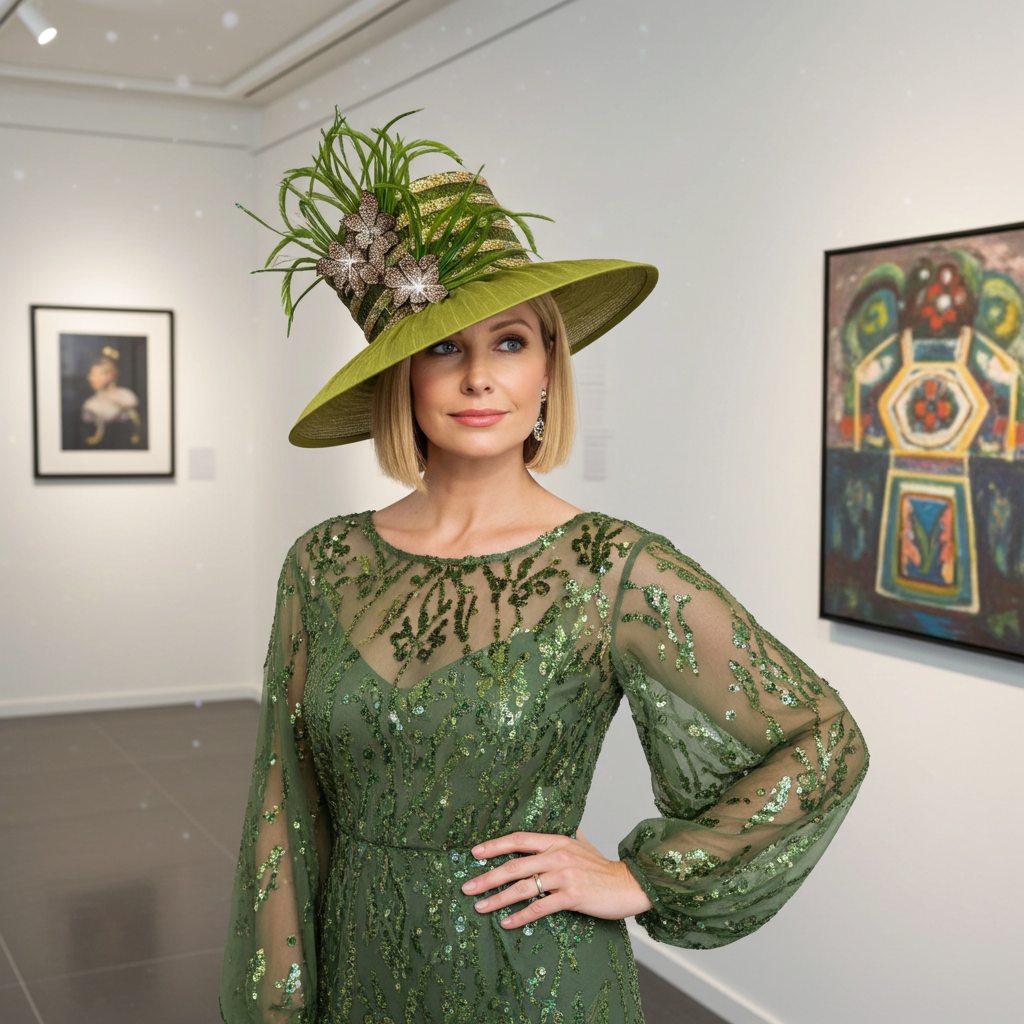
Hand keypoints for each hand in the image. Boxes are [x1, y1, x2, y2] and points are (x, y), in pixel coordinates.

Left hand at [460, 828, 653, 929]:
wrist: (630, 885)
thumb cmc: (603, 869)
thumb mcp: (583, 845)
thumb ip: (569, 837)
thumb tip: (563, 828)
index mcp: (557, 841)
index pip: (519, 839)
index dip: (495, 845)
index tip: (474, 853)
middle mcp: (557, 855)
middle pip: (514, 865)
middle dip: (487, 876)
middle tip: (467, 887)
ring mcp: (564, 875)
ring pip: (523, 887)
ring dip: (497, 898)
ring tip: (480, 907)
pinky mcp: (572, 896)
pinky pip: (540, 907)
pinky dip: (520, 915)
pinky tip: (506, 922)